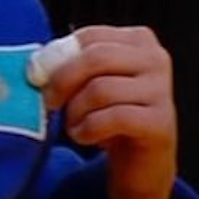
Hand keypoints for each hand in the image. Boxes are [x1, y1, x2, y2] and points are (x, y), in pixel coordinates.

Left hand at [43, 26, 177, 198]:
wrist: (139, 161)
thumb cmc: (108, 113)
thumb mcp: (89, 81)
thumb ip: (69, 63)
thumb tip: (37, 65)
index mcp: (138, 39)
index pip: (89, 37)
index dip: (57, 55)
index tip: (36, 75)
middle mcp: (155, 59)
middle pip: (95, 57)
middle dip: (62, 80)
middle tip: (48, 101)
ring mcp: (162, 91)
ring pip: (101, 89)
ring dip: (75, 111)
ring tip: (72, 124)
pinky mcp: (161, 123)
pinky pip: (114, 118)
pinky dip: (88, 129)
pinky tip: (84, 137)